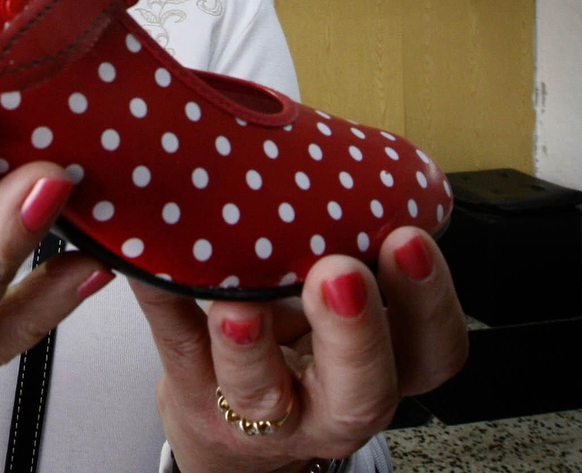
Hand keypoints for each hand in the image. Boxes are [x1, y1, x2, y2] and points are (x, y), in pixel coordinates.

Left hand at [132, 228, 467, 472]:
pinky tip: (149, 266)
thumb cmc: (293, 344)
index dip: (429, 302)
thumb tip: (351, 158)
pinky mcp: (192, 392)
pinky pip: (176, 347)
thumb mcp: (336, 306)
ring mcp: (257, 408)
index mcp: (382, 368)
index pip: (432, 352)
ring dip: (251, 345)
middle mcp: (328, 401)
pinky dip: (162, 303)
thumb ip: (350, 248)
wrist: (227, 423)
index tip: (406, 238)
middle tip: (340, 273)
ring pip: (259, 391)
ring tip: (239, 305)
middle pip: (360, 390)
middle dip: (354, 331)